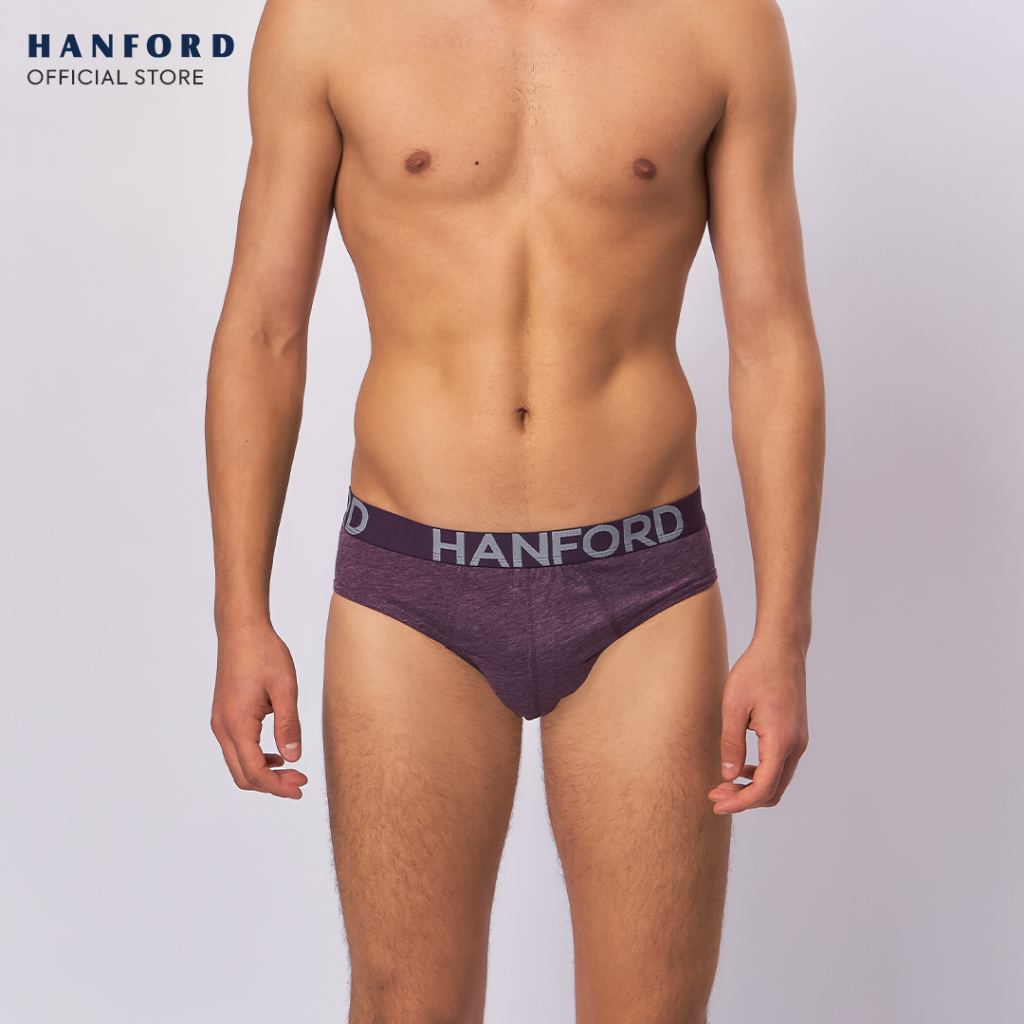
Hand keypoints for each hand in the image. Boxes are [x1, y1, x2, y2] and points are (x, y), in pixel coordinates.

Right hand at [210, 624, 307, 798]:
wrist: (241, 630)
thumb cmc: (264, 653)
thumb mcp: (285, 688)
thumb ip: (288, 725)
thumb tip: (294, 758)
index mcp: (237, 723)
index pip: (254, 771)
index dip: (277, 786)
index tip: (300, 789)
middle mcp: (222, 727)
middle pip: (243, 774)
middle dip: (272, 785)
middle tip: (301, 782)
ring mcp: (220, 722)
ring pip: (238, 764)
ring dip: (264, 773)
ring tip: (293, 771)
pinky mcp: (224, 716)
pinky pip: (237, 749)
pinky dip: (256, 759)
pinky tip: (278, 754)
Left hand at [708, 636, 807, 813]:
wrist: (782, 648)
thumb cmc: (756, 671)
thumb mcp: (733, 706)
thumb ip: (731, 743)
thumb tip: (728, 776)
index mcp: (781, 740)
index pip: (763, 787)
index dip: (740, 802)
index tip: (717, 805)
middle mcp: (796, 745)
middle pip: (773, 790)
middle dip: (744, 799)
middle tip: (715, 795)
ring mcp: (799, 741)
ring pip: (778, 780)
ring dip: (753, 788)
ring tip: (724, 785)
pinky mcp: (796, 735)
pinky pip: (781, 766)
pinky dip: (762, 774)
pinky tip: (741, 767)